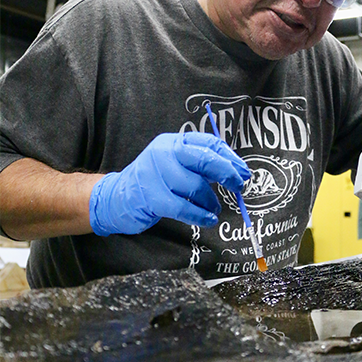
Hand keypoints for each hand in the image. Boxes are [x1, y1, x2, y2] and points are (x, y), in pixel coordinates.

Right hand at [89, 132, 251, 235]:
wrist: (118, 197)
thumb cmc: (156, 182)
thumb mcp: (177, 165)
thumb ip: (201, 166)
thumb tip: (236, 172)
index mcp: (174, 141)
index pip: (209, 142)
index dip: (230, 157)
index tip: (243, 171)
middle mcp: (164, 152)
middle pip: (204, 159)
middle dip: (227, 174)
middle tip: (239, 187)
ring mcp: (155, 173)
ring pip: (195, 186)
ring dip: (211, 201)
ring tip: (215, 209)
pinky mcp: (150, 197)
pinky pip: (183, 207)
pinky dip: (200, 215)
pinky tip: (208, 219)